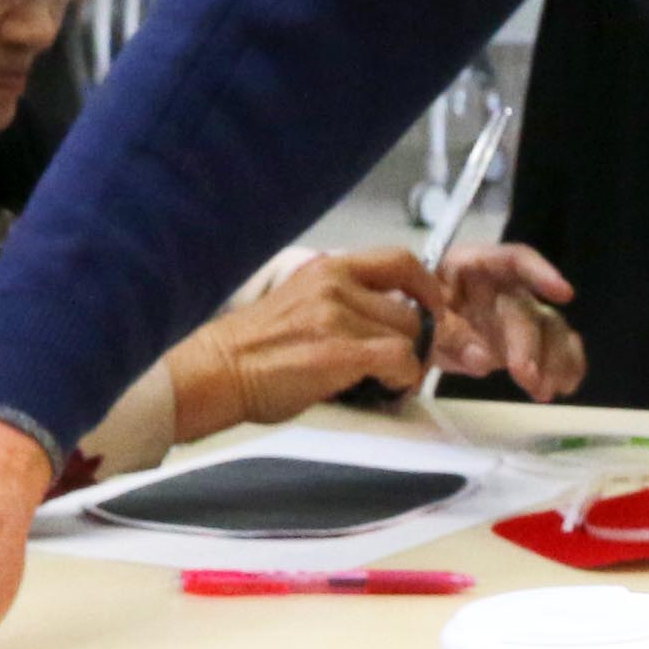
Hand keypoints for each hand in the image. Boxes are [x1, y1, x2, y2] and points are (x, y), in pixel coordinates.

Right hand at [163, 246, 433, 436]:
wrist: (214, 372)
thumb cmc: (252, 351)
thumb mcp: (302, 308)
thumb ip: (347, 306)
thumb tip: (393, 325)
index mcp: (326, 268)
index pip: (400, 260)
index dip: (427, 287)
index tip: (434, 310)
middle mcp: (334, 283)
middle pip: (412, 309)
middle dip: (420, 342)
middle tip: (409, 367)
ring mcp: (336, 315)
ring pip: (409, 337)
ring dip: (409, 366)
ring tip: (388, 382)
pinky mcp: (338, 350)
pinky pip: (400, 360)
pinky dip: (402, 379)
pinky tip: (384, 389)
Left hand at [418, 239, 583, 400]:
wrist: (405, 336)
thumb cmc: (408, 313)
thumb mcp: (414, 318)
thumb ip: (445, 333)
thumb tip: (483, 358)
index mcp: (472, 266)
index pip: (513, 260)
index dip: (540, 273)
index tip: (563, 294)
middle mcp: (501, 287)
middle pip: (527, 308)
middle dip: (530, 345)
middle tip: (526, 378)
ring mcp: (516, 314)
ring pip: (549, 330)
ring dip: (553, 361)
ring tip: (545, 393)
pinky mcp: (525, 341)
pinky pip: (555, 348)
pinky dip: (565, 365)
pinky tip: (567, 385)